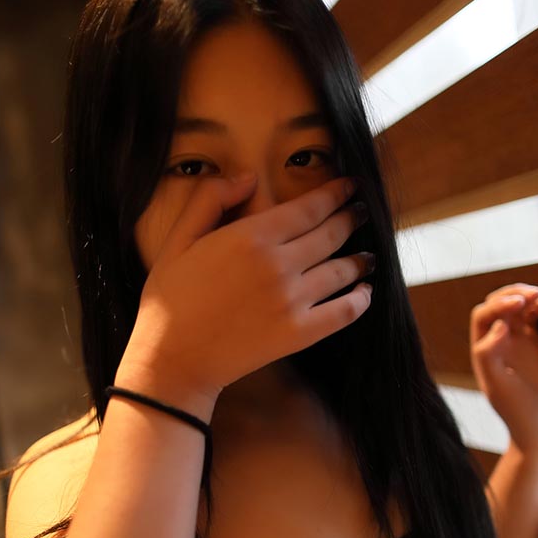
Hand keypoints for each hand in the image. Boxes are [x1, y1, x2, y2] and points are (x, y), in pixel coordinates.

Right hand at [125, 173, 374, 402]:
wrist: (173, 360)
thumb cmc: (170, 300)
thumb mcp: (178, 240)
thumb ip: (210, 200)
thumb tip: (249, 178)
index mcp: (251, 237)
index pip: (309, 208)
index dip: (335, 193)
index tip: (349, 186)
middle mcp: (279, 265)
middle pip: (331, 234)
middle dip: (351, 218)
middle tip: (361, 211)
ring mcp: (293, 301)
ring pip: (342, 270)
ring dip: (360, 259)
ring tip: (367, 256)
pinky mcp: (300, 333)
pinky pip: (345, 311)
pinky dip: (361, 299)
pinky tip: (364, 292)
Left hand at [469, 283, 537, 455]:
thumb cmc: (518, 412)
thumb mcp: (499, 387)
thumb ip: (491, 355)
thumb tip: (499, 325)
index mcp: (483, 351)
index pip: (483, 315)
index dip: (498, 305)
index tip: (519, 305)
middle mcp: (496, 344)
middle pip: (497, 306)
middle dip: (512, 294)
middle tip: (532, 294)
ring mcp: (516, 344)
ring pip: (516, 309)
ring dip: (525, 296)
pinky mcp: (535, 347)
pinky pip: (533, 319)